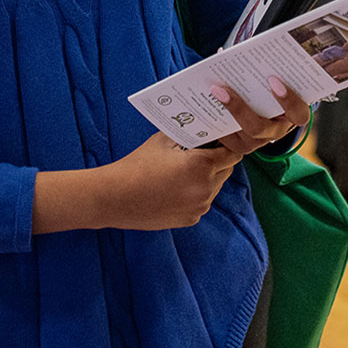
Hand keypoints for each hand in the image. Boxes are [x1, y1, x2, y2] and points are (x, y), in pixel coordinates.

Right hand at [89, 133, 244, 230]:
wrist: (115, 197)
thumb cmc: (137, 166)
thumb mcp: (163, 141)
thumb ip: (186, 135)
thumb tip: (201, 128)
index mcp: (202, 165)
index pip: (232, 153)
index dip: (228, 145)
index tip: (221, 141)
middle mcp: (206, 188)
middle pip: (226, 170)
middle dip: (218, 161)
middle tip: (203, 153)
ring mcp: (199, 206)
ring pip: (215, 187)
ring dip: (208, 178)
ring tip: (186, 171)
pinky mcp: (191, 219)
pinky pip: (202, 202)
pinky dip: (196, 194)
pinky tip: (177, 188)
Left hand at [209, 78, 311, 157]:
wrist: (262, 108)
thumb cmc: (273, 88)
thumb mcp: (278, 80)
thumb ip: (271, 68)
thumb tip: (244, 52)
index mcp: (293, 116)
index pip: (298, 114)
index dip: (289, 100)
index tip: (273, 79)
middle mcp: (275, 132)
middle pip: (258, 128)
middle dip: (238, 108)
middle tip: (223, 87)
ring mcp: (256, 142)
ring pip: (239, 135)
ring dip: (224, 112)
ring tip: (212, 90)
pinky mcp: (238, 146)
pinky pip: (225, 138)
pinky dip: (214, 119)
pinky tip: (205, 99)